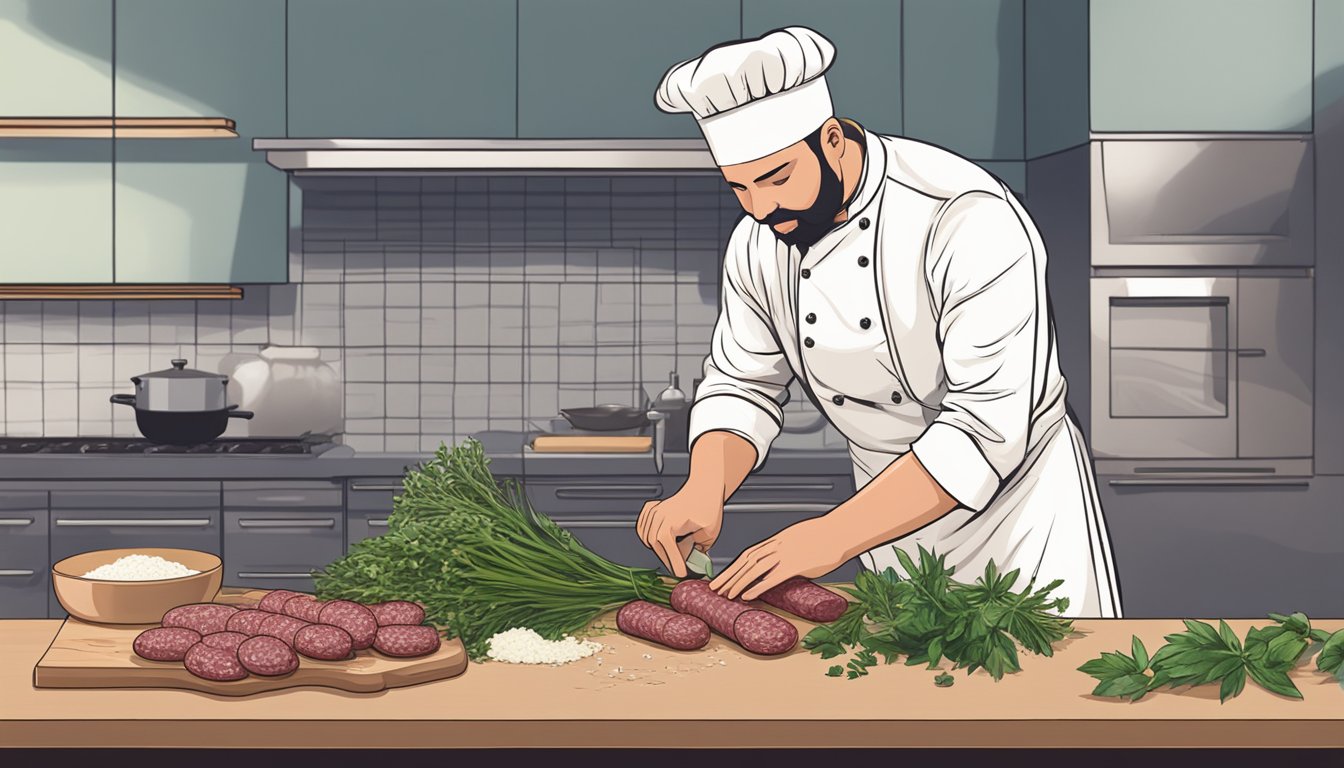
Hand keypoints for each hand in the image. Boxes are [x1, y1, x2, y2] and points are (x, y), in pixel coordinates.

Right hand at [636, 485, 723, 577]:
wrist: (705, 486)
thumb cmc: (709, 505)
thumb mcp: (709, 533)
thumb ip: (698, 549)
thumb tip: (692, 563)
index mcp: (670, 520)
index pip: (667, 547)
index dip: (674, 562)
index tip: (680, 573)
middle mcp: (659, 515)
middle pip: (655, 544)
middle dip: (667, 557)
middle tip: (679, 566)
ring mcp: (654, 511)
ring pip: (647, 537)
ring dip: (658, 548)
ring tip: (672, 553)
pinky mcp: (652, 508)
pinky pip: (642, 526)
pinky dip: (646, 534)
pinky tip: (656, 539)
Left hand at [709, 516, 848, 600]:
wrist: (841, 531)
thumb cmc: (826, 536)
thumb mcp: (802, 538)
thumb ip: (790, 549)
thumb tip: (784, 560)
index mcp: (778, 540)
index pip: (749, 554)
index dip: (733, 566)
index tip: (723, 577)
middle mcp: (777, 546)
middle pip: (746, 561)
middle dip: (729, 575)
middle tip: (714, 588)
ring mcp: (786, 555)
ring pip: (754, 569)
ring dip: (737, 582)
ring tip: (725, 595)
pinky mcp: (797, 565)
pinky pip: (773, 578)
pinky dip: (757, 587)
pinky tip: (746, 596)